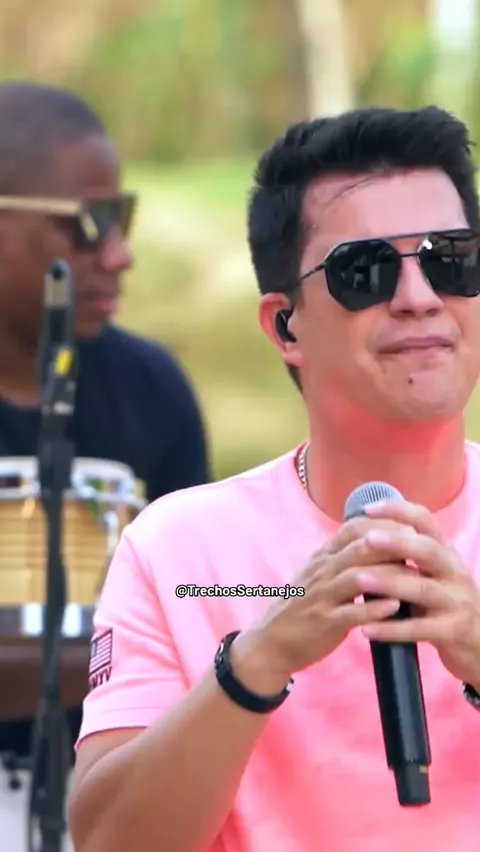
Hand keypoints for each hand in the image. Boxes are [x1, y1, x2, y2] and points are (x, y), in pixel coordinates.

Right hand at [234, 516, 415, 686]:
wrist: (271, 641)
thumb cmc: (302, 606)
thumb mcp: (320, 575)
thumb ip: (344, 558)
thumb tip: (380, 544)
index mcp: (323, 556)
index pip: (353, 528)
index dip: (382, 523)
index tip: (409, 525)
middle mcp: (322, 570)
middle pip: (359, 547)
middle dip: (392, 544)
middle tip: (420, 545)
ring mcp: (322, 596)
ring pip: (356, 577)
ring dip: (388, 575)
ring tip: (414, 575)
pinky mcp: (324, 622)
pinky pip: (351, 613)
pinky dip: (374, 609)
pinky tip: (395, 607)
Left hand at [355, 500, 479, 687]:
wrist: (479, 640)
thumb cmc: (445, 601)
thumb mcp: (433, 572)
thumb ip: (408, 554)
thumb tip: (363, 532)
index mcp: (445, 552)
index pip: (426, 521)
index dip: (399, 511)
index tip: (368, 509)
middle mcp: (454, 572)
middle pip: (428, 550)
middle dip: (397, 542)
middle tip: (367, 539)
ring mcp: (457, 601)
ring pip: (422, 588)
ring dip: (389, 583)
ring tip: (359, 579)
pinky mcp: (453, 630)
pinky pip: (419, 629)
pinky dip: (392, 629)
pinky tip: (367, 629)